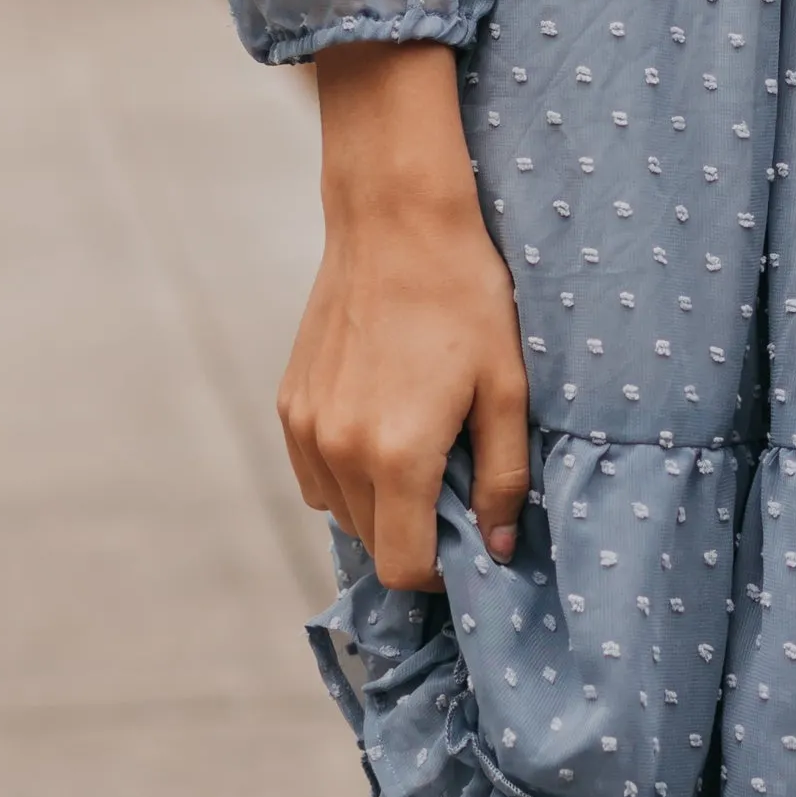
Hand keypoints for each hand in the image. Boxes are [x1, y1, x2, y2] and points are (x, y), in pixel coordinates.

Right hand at [282, 41, 529, 592]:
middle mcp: (339, 451)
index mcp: (397, 455)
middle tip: (453, 489)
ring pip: (340, 513)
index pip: (403, 568)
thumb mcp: (506, 389)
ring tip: (418, 454)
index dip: (440, 573)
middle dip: (414, 537)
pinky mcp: (289, 404)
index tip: (468, 545)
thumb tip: (495, 548)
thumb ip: (503, 478)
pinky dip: (347, 475)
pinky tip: (381, 431)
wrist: (396, 223)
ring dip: (379, 507)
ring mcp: (306, 428)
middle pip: (372, 544)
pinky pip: (315, 474)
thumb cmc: (465, 299)